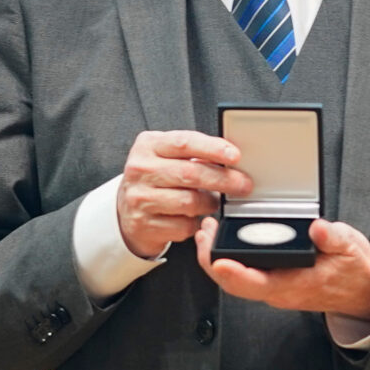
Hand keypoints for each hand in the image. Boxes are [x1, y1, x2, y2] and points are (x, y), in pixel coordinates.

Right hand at [116, 131, 252, 260]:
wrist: (127, 209)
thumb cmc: (155, 178)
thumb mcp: (167, 156)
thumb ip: (193, 153)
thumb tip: (231, 158)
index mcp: (148, 146)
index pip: (184, 143)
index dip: (213, 148)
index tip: (234, 155)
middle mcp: (140, 170)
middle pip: (191, 174)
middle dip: (223, 179)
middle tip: (243, 184)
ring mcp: (140, 198)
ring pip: (189, 202)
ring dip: (209, 203)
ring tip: (213, 201)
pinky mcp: (144, 224)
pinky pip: (183, 226)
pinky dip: (195, 223)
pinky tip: (194, 217)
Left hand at [196, 217, 369, 322]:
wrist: (361, 291)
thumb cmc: (353, 270)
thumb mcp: (350, 248)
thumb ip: (334, 238)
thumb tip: (317, 228)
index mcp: (293, 285)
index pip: (256, 284)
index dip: (234, 273)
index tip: (218, 259)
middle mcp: (277, 292)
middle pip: (234, 284)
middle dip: (212, 260)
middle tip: (204, 232)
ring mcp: (272, 289)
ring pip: (233, 281)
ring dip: (215, 259)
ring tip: (206, 233)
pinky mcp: (271, 282)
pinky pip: (241, 277)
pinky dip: (225, 260)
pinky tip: (220, 243)